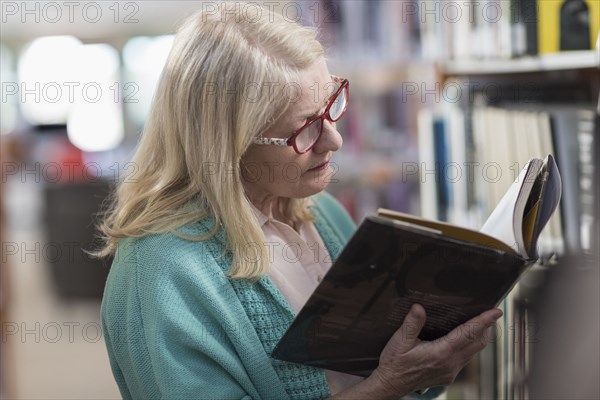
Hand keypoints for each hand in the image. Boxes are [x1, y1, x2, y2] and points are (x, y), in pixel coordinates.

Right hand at [369, 304, 502, 397]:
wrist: (391, 384)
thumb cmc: (394, 363)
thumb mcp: (400, 340)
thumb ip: (412, 323)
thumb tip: (419, 307)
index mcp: (441, 353)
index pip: (468, 333)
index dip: (483, 321)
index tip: (495, 312)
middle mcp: (450, 364)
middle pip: (477, 343)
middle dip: (486, 328)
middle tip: (490, 314)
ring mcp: (450, 371)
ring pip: (473, 352)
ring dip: (479, 337)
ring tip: (480, 324)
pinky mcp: (448, 375)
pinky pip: (465, 359)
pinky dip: (470, 347)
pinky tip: (464, 340)